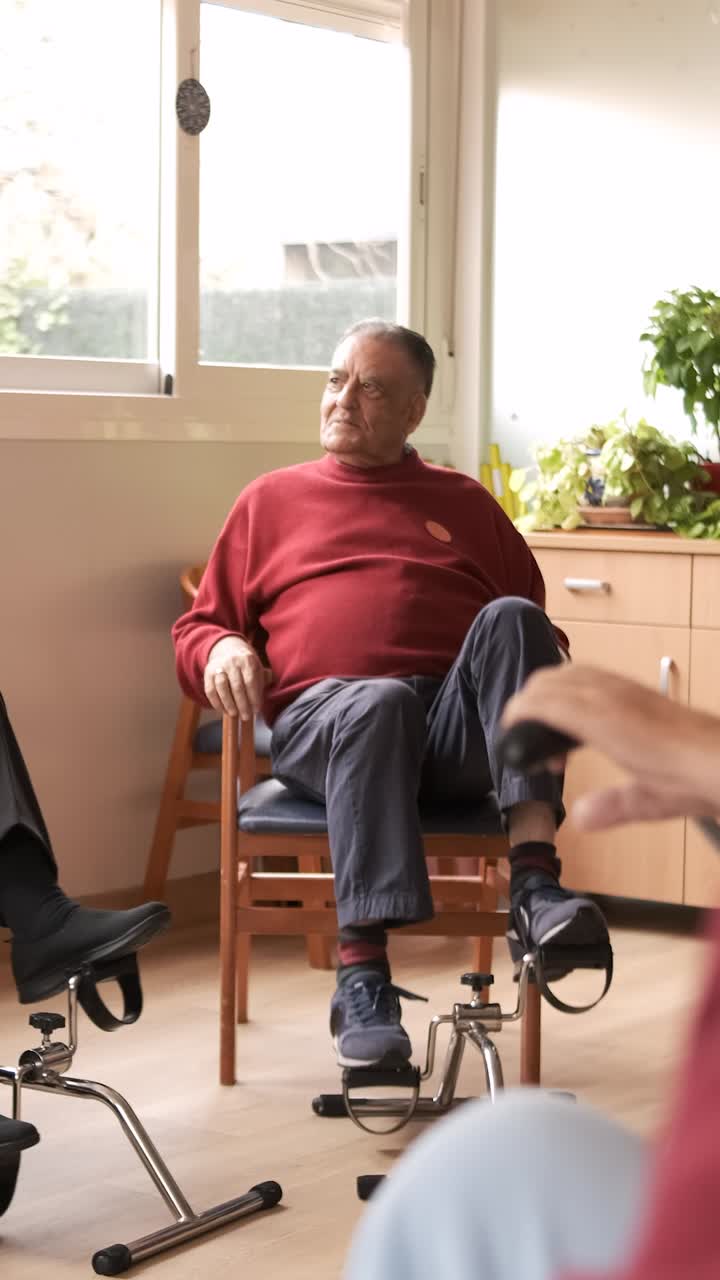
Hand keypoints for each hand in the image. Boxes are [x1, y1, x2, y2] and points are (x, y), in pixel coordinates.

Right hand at [203, 636, 270, 719]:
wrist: (227, 649)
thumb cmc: (246, 665)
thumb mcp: (257, 668)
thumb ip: (260, 683)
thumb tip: (258, 704)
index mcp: (247, 660)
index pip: (250, 681)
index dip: (254, 698)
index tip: (256, 710)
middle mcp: (232, 661)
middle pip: (237, 686)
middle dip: (242, 704)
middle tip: (246, 717)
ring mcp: (218, 666)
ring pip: (222, 687)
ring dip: (228, 704)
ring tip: (234, 714)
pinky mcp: (208, 673)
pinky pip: (210, 690)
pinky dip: (216, 702)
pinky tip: (223, 710)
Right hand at [502, 665, 719, 828]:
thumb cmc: (693, 776)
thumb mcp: (651, 800)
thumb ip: (612, 806)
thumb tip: (580, 816)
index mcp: (603, 719)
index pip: (543, 701)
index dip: (517, 713)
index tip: (508, 732)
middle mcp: (611, 695)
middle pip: (549, 681)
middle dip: (526, 703)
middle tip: (525, 736)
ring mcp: (624, 687)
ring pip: (569, 672)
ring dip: (547, 692)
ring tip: (548, 727)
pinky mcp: (636, 689)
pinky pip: (590, 675)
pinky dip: (570, 688)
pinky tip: (580, 717)